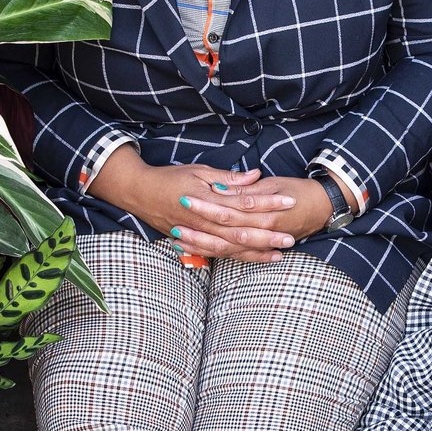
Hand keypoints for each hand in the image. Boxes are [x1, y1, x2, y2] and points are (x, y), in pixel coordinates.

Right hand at [89, 150, 298, 263]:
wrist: (139, 193)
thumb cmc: (170, 178)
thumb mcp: (199, 171)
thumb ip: (228, 177)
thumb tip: (255, 176)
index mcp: (208, 199)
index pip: (244, 202)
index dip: (268, 202)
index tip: (289, 201)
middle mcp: (204, 220)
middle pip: (241, 230)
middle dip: (268, 234)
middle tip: (291, 236)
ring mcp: (198, 234)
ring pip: (232, 247)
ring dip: (257, 251)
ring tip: (280, 253)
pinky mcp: (194, 242)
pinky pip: (219, 254)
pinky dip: (239, 257)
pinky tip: (256, 259)